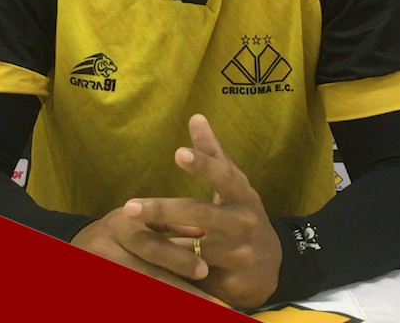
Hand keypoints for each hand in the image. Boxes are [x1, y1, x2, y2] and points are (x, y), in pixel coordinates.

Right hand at [70, 204, 215, 301]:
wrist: (76, 246)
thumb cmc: (118, 230)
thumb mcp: (139, 219)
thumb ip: (169, 223)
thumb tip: (203, 230)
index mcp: (120, 226)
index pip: (151, 244)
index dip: (177, 258)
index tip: (204, 270)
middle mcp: (106, 249)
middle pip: (146, 274)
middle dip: (179, 289)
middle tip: (209, 302)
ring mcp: (99, 271)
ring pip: (139, 293)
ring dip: (169, 306)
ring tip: (199, 313)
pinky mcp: (97, 293)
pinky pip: (128, 304)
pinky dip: (153, 310)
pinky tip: (177, 314)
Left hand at [124, 114, 282, 308]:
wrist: (272, 265)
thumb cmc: (242, 214)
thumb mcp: (234, 185)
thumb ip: (213, 153)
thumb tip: (195, 116)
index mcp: (242, 195)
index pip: (223, 176)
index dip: (203, 165)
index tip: (178, 153)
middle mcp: (242, 222)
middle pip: (199, 215)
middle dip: (162, 210)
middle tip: (128, 207)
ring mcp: (239, 254)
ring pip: (192, 251)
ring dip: (160, 248)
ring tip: (129, 240)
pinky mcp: (231, 282)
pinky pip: (195, 279)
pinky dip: (171, 275)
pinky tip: (144, 269)